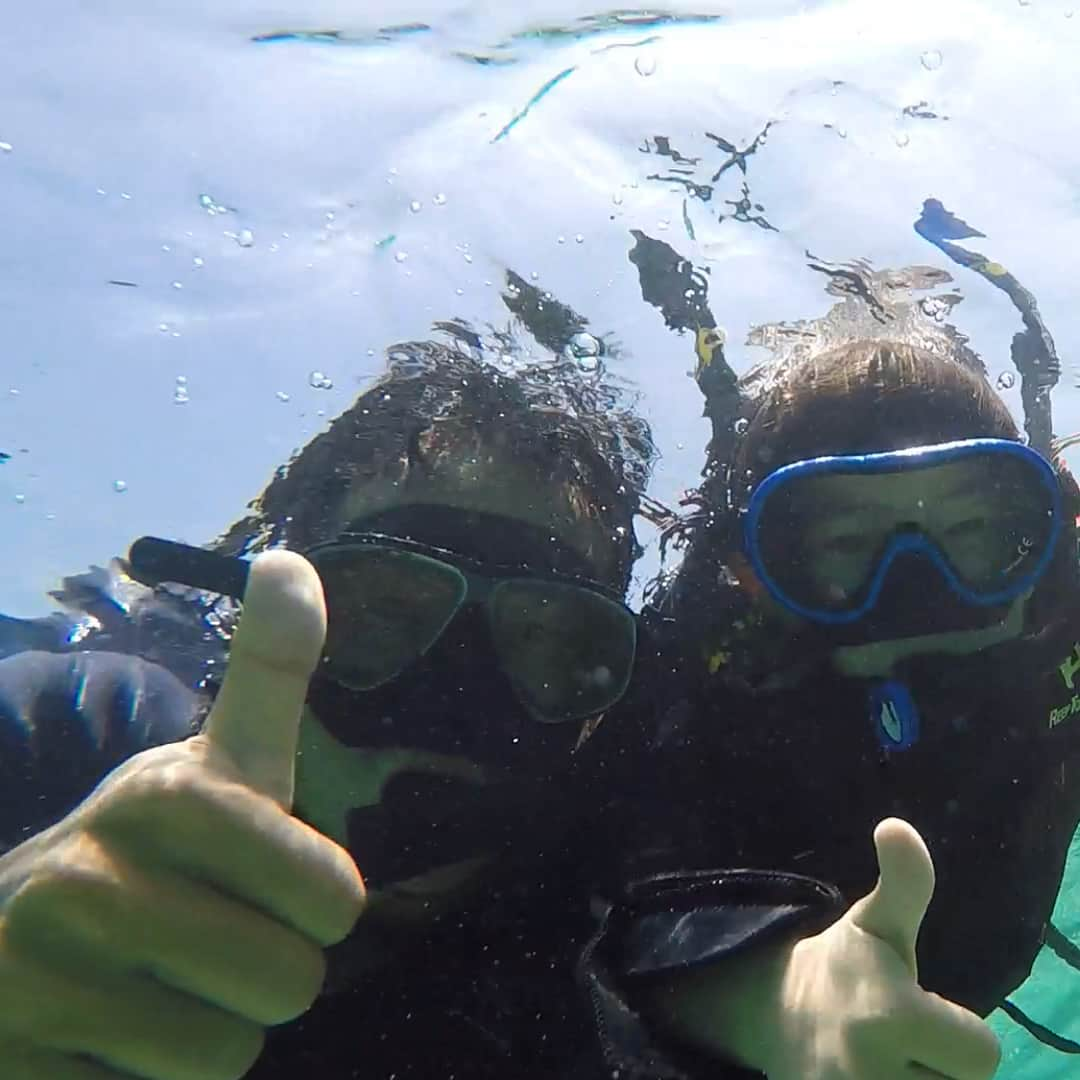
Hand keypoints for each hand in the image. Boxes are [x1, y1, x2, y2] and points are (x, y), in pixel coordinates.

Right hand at [0, 550, 365, 1079]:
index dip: (316, 906)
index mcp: (170, 796)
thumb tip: (292, 560)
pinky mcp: (13, 1065)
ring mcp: (37, 977)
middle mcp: (91, 877)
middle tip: (207, 941)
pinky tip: (106, 1035)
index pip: (334, 899)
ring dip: (209, 1034)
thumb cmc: (153, 848)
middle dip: (265, 975)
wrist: (10, 934)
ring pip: (226, 1057)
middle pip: (288, 984)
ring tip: (157, 986)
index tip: (264, 884)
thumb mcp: (219, 757)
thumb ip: (270, 669)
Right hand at [659, 819, 1000, 1079]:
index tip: (924, 1009)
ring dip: (918, 1079)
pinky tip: (877, 1073)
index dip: (962, 1032)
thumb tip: (897, 825)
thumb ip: (906, 883)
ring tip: (892, 1058)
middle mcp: (870, 1071)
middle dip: (937, 1063)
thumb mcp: (875, 923)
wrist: (765, 1010)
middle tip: (903, 1039)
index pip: (982, 1055)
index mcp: (888, 1016)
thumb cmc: (839, 966)